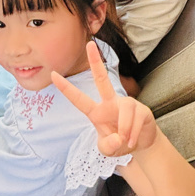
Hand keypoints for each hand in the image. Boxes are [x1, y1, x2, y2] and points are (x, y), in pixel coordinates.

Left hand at [51, 41, 156, 156]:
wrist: (141, 145)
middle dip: (95, 61)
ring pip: (125, 110)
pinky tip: (133, 141)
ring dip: (124, 130)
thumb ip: (108, 147)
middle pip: (102, 79)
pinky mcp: (141, 109)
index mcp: (97, 112)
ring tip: (126, 142)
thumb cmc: (120, 144)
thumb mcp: (108, 151)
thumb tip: (117, 138)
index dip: (66, 88)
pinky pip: (136, 119)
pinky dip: (133, 134)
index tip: (53, 75)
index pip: (79, 99)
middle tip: (89, 44)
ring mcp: (127, 104)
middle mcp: (111, 103)